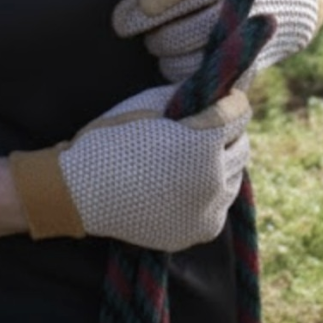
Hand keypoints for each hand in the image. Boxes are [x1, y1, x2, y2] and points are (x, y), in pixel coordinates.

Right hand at [8, 84, 249, 250]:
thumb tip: (218, 91)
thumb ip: (190, 95)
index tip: (223, 96)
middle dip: (228, 132)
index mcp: (202, 143)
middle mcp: (213, 179)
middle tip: (206, 126)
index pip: (238, 113)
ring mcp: (208, 210)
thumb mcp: (150, 103)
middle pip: (242, 146)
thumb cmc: (112, 139)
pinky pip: (219, 205)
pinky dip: (210, 192)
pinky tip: (186, 183)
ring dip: (221, 162)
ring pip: (234, 177)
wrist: (80, 192)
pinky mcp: (200, 231)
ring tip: (193, 156)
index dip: (230, 100)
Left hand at [112, 0, 322, 83]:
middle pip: (171, 36)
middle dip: (151, 37)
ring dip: (166, 57)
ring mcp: (240, 40)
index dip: (141, 11)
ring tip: (164, 45)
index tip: (124, 17)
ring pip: (182, 62)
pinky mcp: (246, 65)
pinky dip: (185, 75)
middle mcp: (233, 7)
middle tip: (144, 31)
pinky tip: (183, 62)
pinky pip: (201, 81)